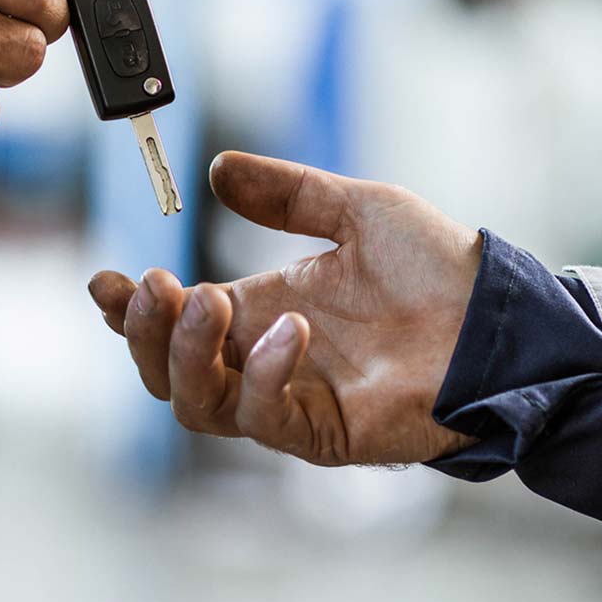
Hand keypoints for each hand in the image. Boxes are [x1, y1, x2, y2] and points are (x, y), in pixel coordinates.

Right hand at [88, 152, 482, 465]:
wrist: (501, 318)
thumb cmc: (440, 270)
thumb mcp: (356, 209)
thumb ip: (286, 194)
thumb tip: (216, 169)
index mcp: (262, 310)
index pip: (174, 321)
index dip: (127, 307)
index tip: (101, 279)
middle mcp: (264, 359)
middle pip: (166, 372)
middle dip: (142, 333)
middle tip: (150, 287)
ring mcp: (290, 399)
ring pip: (196, 405)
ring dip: (185, 353)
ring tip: (204, 299)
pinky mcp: (322, 431)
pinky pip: (262, 416)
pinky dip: (261, 372)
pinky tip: (289, 327)